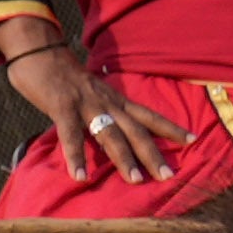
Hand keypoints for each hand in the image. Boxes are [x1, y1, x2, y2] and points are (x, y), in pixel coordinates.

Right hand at [2, 39, 187, 183]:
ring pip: (111, 134)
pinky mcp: (62, 106)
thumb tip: (109, 136)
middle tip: (168, 176)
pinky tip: (79, 176)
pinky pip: (70, 135)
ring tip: (135, 180)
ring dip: (124, 158)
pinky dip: (76, 156)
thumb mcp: (91, 94)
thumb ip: (101, 112)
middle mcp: (107, 101)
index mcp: (115, 99)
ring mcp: (86, 104)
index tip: (193, 140)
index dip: (171, 127)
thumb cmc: (63, 77)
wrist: (40, 52)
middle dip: (153, 154)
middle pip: (136, 130)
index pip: (149, 115)